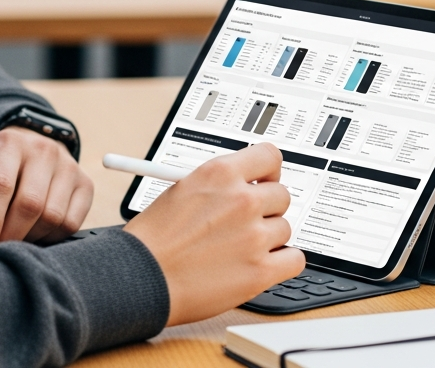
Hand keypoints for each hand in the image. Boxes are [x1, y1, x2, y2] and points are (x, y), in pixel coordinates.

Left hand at [0, 127, 93, 248]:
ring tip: (17, 236)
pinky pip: (71, 223)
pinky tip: (38, 232)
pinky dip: (52, 237)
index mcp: (9, 144)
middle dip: (11, 234)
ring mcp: (69, 166)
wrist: (32, 150)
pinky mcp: (86, 184)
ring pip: (52, 217)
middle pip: (30, 204)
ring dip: (31, 237)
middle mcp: (44, 150)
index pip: (0, 185)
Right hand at [123, 143, 304, 325]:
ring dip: (269, 238)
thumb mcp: (180, 192)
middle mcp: (241, 200)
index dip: (269, 172)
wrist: (139, 278)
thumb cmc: (153, 241)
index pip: (269, 156)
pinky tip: (262, 265)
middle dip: (267, 208)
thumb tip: (244, 186)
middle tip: (248, 222)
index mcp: (219, 174)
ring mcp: (254, 236)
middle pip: (282, 195)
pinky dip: (282, 263)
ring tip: (240, 249)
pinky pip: (295, 259)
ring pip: (285, 229)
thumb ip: (218, 187)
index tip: (265, 181)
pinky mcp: (260, 270)